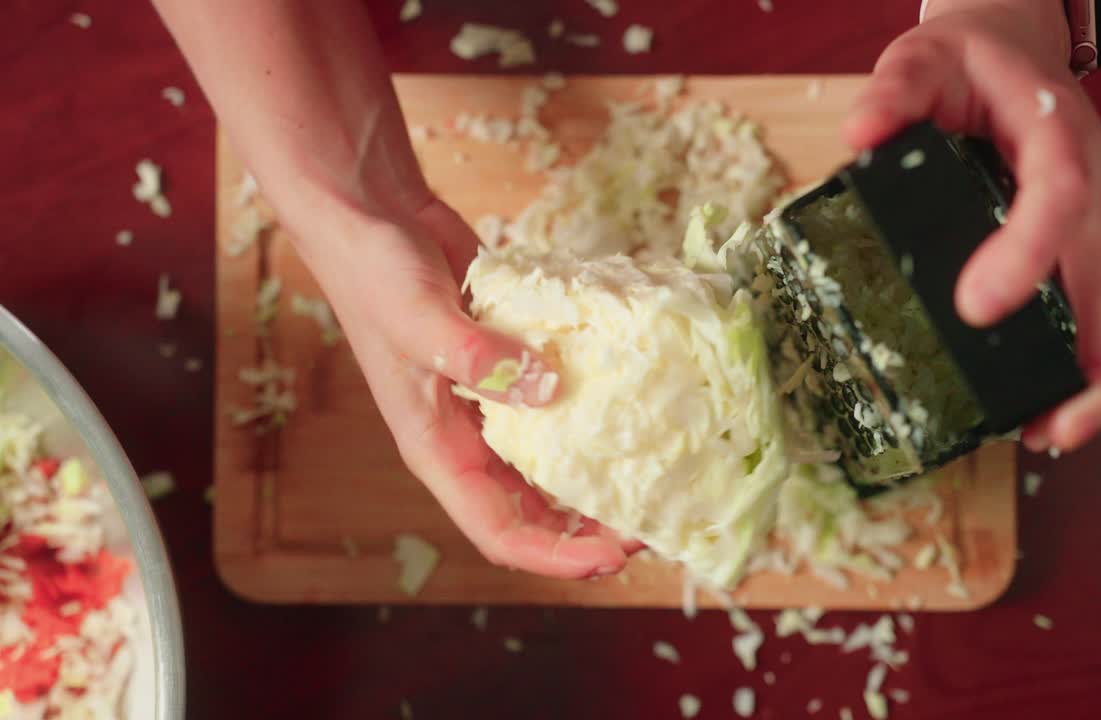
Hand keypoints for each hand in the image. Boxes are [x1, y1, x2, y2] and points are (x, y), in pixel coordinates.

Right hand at [300, 198, 636, 578]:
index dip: (554, 554)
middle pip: (531, 509)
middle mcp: (464, 437)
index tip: (611, 556)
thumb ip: (478, 357)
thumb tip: (548, 390)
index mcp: (436, 447)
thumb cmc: (374, 272)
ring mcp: (490, 401)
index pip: (496, 529)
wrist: (370, 211)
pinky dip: (592, 414)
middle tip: (651, 522)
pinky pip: (557, 403)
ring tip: (653, 479)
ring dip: (595, 479)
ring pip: (548, 463)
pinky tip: (635, 408)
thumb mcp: (420, 318)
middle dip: (587, 527)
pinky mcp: (510, 363)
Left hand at [843, 1, 1100, 451]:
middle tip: (1048, 428)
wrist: (1015, 53)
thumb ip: (895, 90)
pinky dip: (1095, 363)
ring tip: (1049, 433)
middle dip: (1094, 363)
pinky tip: (1053, 403)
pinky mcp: (1095, 247)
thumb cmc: (968, 63)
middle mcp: (1097, 183)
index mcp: (1057, 132)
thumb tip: (861, 133)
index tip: (976, 308)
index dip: (1030, 253)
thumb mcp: (924, 58)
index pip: (1062, 192)